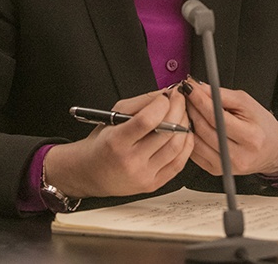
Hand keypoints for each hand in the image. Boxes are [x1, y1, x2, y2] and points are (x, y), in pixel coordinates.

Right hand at [42, 87, 193, 198]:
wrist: (90, 173)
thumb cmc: (102, 144)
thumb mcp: (113, 116)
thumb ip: (140, 102)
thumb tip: (165, 93)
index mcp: (116, 142)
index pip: (146, 121)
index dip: (162, 104)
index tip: (166, 96)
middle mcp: (130, 161)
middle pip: (166, 132)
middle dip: (178, 109)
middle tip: (179, 99)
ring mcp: (143, 175)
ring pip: (176, 147)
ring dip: (185, 125)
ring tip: (182, 114)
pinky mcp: (153, 185)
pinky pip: (179, 163)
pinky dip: (186, 145)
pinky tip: (184, 133)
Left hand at [183, 79, 277, 176]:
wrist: (273, 148)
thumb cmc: (261, 125)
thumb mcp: (248, 103)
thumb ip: (223, 95)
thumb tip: (200, 89)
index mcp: (250, 137)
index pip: (217, 117)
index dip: (200, 100)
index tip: (189, 88)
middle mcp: (239, 156)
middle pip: (204, 129)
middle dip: (191, 108)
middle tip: (185, 95)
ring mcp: (226, 166)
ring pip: (196, 141)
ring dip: (187, 122)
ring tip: (188, 108)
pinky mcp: (216, 171)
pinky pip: (194, 152)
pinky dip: (190, 137)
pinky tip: (192, 125)